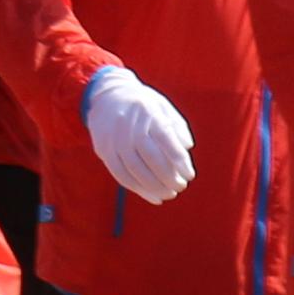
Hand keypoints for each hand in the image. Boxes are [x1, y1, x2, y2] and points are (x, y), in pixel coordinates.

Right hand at [80, 69, 195, 204]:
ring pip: (134, 169)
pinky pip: (120, 174)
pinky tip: (153, 197)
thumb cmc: (143, 106)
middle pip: (149, 157)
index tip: (190, 175)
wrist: (106, 97)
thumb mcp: (163, 107)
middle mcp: (128, 125)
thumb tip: (187, 148)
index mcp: (147, 112)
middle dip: (168, 177)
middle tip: (181, 187)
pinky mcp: (103, 150)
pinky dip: (139, 189)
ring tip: (169, 194)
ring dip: (154, 187)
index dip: (179, 160)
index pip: (165, 139)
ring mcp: (113, 139)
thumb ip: (177, 126)